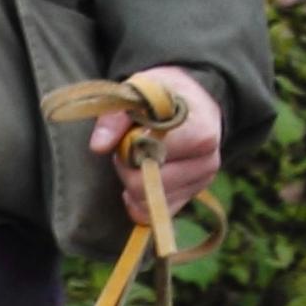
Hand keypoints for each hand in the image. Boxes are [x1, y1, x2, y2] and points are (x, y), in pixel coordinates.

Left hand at [86, 67, 222, 215]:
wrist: (193, 101)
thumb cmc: (164, 94)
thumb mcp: (139, 90)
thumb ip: (116, 116)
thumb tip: (98, 146)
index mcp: (201, 132)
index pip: (153, 156)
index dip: (131, 146)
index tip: (132, 131)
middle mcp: (207, 163)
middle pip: (146, 185)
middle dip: (128, 167)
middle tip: (128, 147)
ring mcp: (200, 184)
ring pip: (147, 203)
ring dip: (132, 183)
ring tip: (137, 158)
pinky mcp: (189, 198)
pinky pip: (152, 215)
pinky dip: (138, 200)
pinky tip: (139, 178)